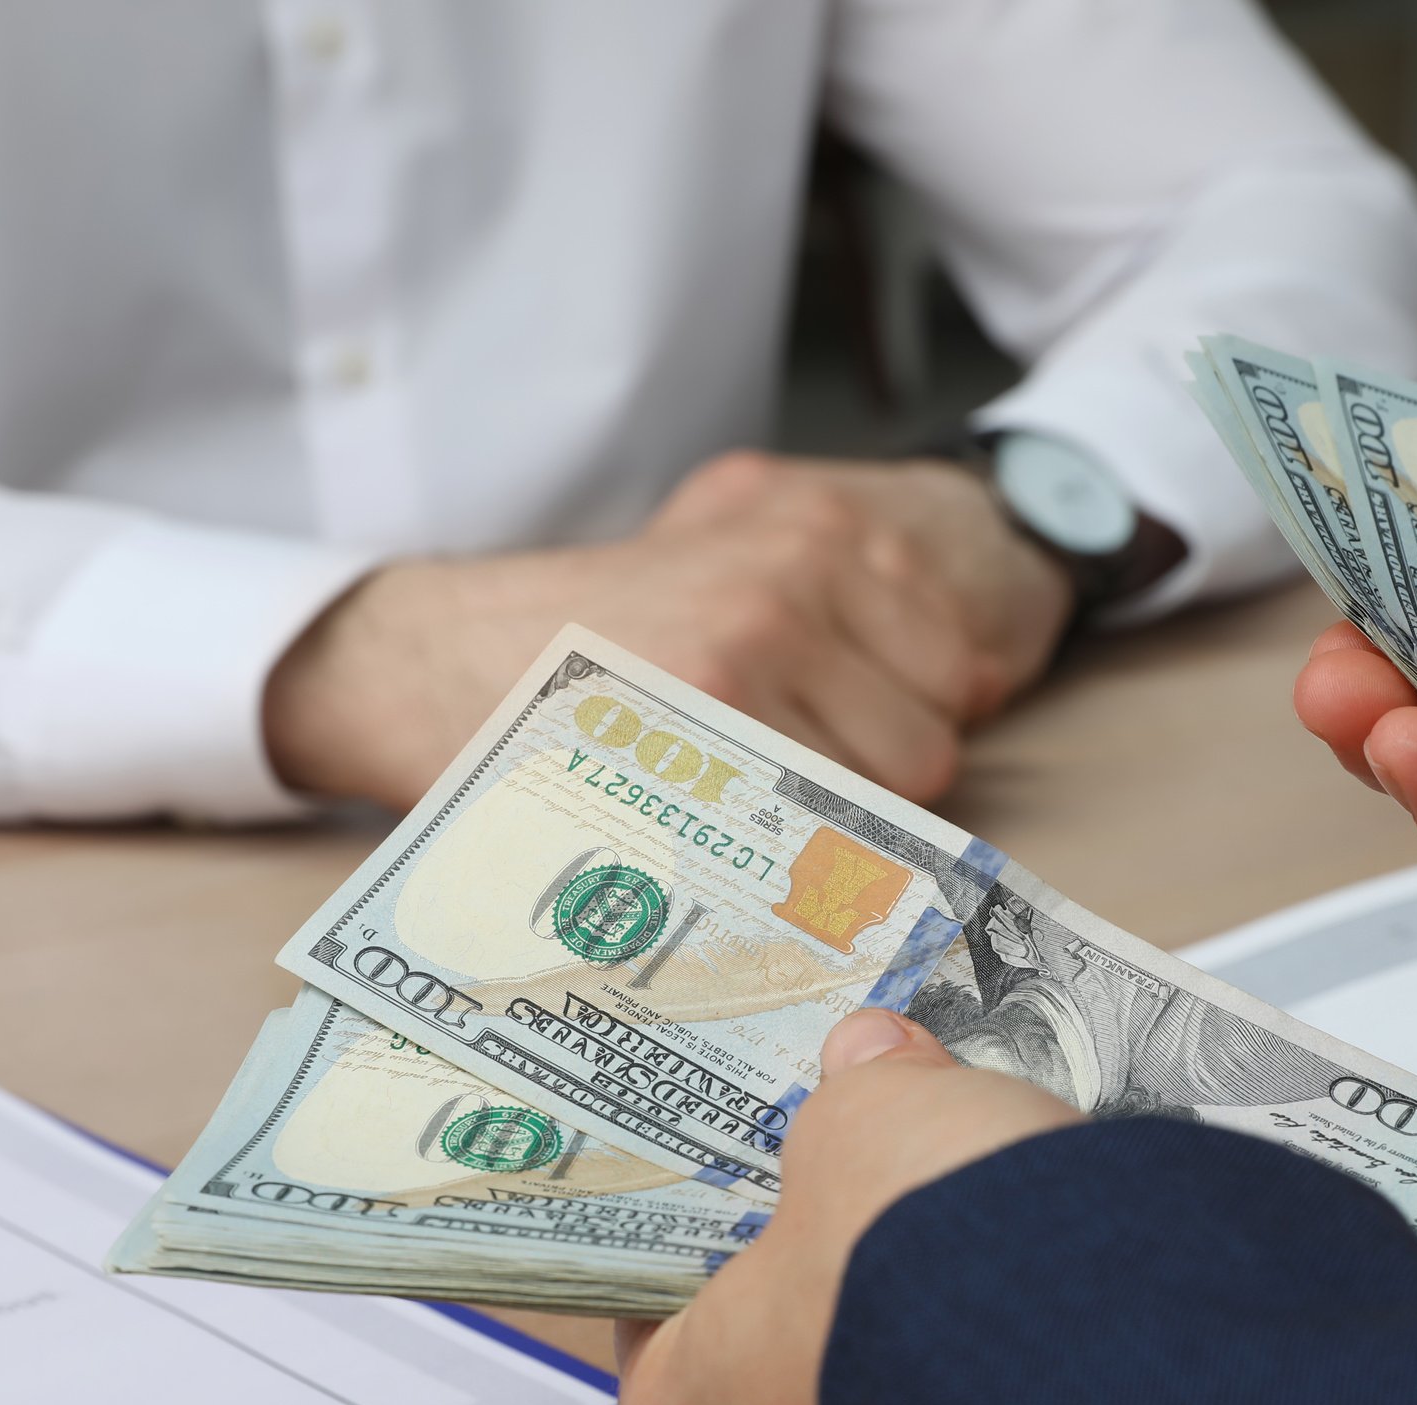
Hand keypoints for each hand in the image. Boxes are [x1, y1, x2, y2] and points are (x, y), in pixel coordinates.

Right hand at [263, 452, 1069, 807]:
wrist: (438, 659)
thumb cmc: (591, 645)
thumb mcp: (725, 571)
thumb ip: (841, 615)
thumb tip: (978, 685)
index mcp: (818, 528)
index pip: (960, 672)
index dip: (905, 728)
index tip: (835, 744)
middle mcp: (801, 575)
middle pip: (931, 743)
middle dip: (873, 785)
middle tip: (764, 782)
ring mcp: (758, 646)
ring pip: (884, 799)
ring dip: (830, 829)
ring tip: (729, 803)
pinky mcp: (710, 721)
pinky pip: (816, 831)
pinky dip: (791, 863)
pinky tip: (715, 834)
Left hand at [615, 1007, 1078, 1404]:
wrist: (1116, 1385)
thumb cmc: (930, 1282)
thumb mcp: (871, 1125)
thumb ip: (859, 1096)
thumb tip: (877, 1063)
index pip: (667, 1323)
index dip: (724, 1237)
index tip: (771, 1185)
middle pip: (789, 1385)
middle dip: (849, 1299)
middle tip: (898, 1210)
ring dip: (942, 1358)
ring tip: (1003, 1254)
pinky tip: (1064, 1321)